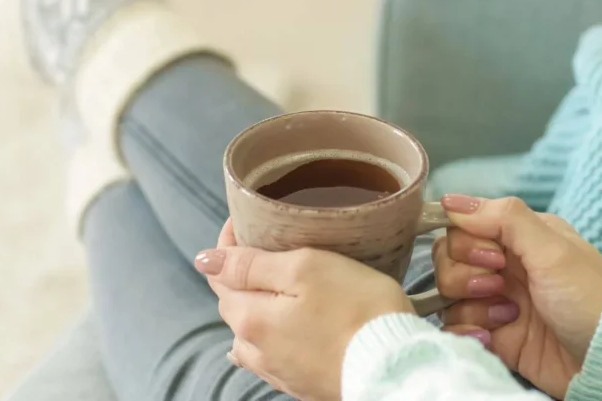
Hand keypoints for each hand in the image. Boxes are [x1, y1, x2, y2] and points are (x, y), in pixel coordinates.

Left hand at [196, 220, 413, 400]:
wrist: (396, 367)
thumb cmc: (357, 311)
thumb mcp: (305, 269)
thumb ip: (251, 264)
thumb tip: (205, 259)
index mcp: (249, 318)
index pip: (221, 272)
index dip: (230, 241)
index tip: (247, 219)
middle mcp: (255, 350)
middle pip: (234, 302)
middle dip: (243, 272)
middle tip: (270, 244)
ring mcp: (278, 371)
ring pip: (251, 332)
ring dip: (257, 307)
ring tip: (280, 285)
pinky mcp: (302, 383)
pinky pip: (273, 354)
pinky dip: (274, 336)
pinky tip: (285, 330)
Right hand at [433, 195, 601, 398]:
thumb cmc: (592, 300)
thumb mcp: (553, 249)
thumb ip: (504, 218)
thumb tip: (452, 201)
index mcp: (519, 237)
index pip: (463, 226)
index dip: (467, 242)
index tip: (494, 258)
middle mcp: (504, 265)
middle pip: (448, 257)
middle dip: (465, 274)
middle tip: (499, 286)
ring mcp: (497, 300)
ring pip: (448, 293)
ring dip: (470, 304)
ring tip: (506, 315)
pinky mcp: (494, 334)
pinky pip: (455, 326)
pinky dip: (466, 332)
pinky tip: (492, 336)